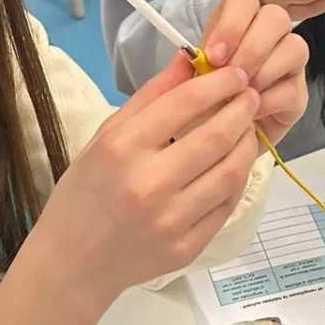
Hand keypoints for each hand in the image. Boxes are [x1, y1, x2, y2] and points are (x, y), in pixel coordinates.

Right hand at [0, 60, 262, 324]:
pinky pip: (226, 205)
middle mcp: (148, 184)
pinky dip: (237, 179)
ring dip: (247, 143)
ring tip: (247, 128)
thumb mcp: (104, 138)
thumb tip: (189, 60)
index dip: (220, 83)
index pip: (185, 103)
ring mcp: (171, 220)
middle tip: (250, 96)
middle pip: (217, 135)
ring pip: (231, 171)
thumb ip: (149, 98)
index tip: (236, 74)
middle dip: (243, 108)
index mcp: (121, 149)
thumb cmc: (84, 194)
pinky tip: (234, 164)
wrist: (74, 263)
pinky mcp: (187, 247)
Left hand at [200, 0, 307, 144]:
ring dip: (264, 71)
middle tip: (230, 74)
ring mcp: (288, 62)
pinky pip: (293, 88)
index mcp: (237, 23)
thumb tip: (191, 57)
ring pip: (295, 46)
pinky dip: (269, 100)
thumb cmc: (203, 101)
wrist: (215, 139)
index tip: (213, 56)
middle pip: (276, 17)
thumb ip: (191, 65)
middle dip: (251, 47)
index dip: (231, 24)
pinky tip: (249, 112)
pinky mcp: (298, 92)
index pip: (244, 0)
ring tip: (240, 94)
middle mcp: (268, 35)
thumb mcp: (189, 80)